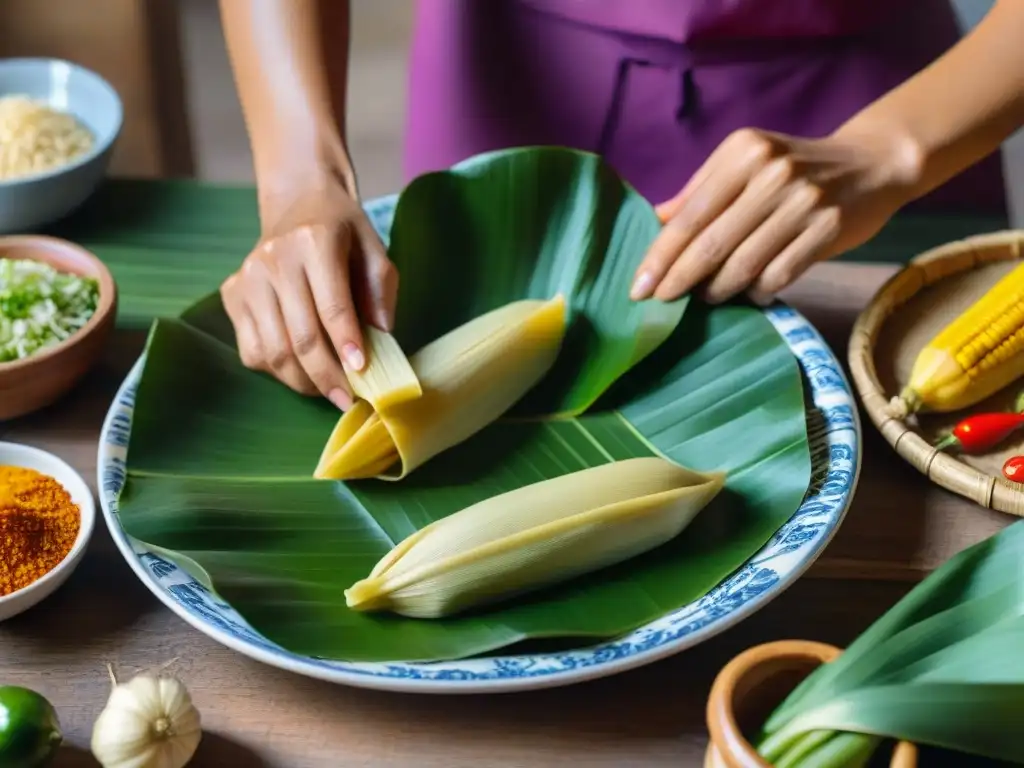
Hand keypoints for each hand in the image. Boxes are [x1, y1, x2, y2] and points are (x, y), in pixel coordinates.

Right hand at [220, 181, 397, 409]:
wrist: (298, 201)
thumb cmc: (343, 231)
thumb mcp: (374, 248)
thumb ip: (381, 292)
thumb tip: (382, 339)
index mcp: (314, 241)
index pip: (331, 306)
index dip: (347, 345)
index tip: (363, 374)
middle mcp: (273, 259)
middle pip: (299, 337)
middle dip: (327, 377)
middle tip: (348, 399)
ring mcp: (247, 278)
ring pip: (272, 351)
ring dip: (302, 381)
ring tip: (328, 390)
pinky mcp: (232, 295)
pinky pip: (251, 350)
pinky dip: (277, 370)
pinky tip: (300, 369)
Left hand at [630, 127, 918, 304]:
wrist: (871, 163)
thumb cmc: (794, 167)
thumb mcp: (746, 162)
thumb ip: (701, 190)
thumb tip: (654, 220)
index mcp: (742, 152)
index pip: (690, 214)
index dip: (660, 255)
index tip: (638, 287)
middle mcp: (771, 173)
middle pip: (711, 242)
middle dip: (678, 279)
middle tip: (659, 303)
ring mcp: (802, 201)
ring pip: (743, 264)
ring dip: (718, 289)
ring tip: (706, 297)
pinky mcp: (828, 228)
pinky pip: (779, 274)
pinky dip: (758, 292)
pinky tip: (749, 295)